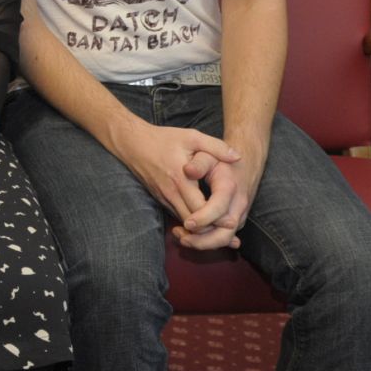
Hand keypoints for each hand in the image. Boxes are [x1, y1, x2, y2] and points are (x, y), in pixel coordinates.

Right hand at [113, 120, 239, 228]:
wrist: (132, 143)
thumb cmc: (164, 139)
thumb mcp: (192, 136)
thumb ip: (216, 146)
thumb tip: (237, 157)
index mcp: (181, 179)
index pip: (200, 209)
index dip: (216, 218)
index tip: (232, 221)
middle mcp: (171, 193)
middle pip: (192, 222)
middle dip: (210, 229)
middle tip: (230, 233)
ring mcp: (164, 198)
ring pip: (183, 222)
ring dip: (200, 230)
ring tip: (221, 233)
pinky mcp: (160, 199)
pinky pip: (177, 215)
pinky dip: (190, 222)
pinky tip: (204, 225)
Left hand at [175, 144, 266, 250]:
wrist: (244, 164)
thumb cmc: (220, 160)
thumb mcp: (208, 154)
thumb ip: (199, 162)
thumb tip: (188, 170)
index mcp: (229, 187)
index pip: (219, 208)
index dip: (203, 218)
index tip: (187, 223)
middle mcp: (237, 205)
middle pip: (225, 232)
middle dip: (203, 240)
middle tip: (181, 237)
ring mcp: (238, 215)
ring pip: (224, 238)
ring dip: (203, 243)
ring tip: (181, 238)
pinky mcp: (234, 222)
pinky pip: (222, 236)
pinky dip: (207, 240)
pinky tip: (188, 236)